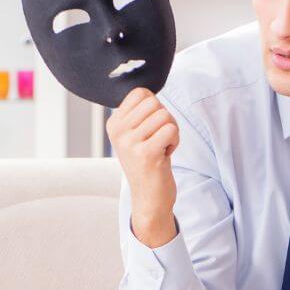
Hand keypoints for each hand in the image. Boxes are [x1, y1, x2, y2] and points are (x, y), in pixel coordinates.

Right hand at [106, 87, 179, 246]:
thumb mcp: (135, 136)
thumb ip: (139, 115)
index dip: (155, 106)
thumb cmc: (148, 163)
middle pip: (154, 103)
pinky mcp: (146, 154)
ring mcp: (130, 143)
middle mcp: (118, 132)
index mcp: (114, 124)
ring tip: (162, 147)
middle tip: (160, 138)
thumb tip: (147, 92)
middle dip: (165, 118)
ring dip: (171, 131)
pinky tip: (165, 154)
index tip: (151, 127)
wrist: (149, 198)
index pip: (140, 93)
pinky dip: (175, 141)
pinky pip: (171, 130)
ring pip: (165, 115)